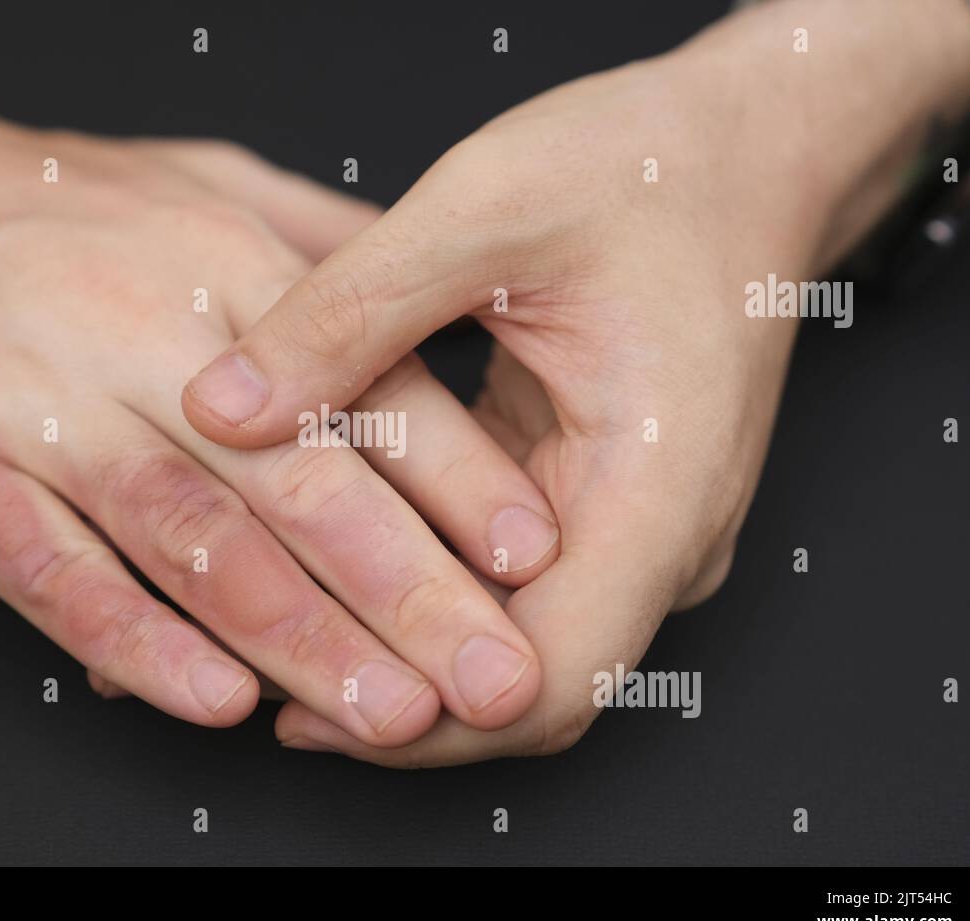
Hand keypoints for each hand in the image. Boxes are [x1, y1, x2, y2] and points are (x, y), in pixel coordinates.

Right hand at [0, 1, 560, 743]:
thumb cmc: (35, 202)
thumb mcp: (199, 182)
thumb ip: (320, 244)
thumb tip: (430, 299)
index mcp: (229, 275)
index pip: (370, 389)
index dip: (459, 479)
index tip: (533, 558)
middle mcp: (152, 343)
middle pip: (305, 483)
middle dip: (411, 591)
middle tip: (493, 674)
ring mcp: (52, 412)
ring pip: (199, 541)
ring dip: (302, 637)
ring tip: (388, 712)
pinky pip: (61, 574)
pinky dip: (140, 640)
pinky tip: (215, 699)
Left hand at [181, 0, 969, 763]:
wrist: (749, 150)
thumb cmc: (650, 168)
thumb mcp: (484, 212)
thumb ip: (349, 314)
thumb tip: (220, 410)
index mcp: (657, 489)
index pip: (546, 682)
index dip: (423, 722)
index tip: (303, 708)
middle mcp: (661, 537)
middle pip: (526, 689)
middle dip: (397, 698)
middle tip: (263, 681)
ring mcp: (637, 530)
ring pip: (515, 645)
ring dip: (404, 649)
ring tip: (282, 630)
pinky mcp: (600, 503)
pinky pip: (512, 584)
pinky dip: (427, 590)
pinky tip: (339, 562)